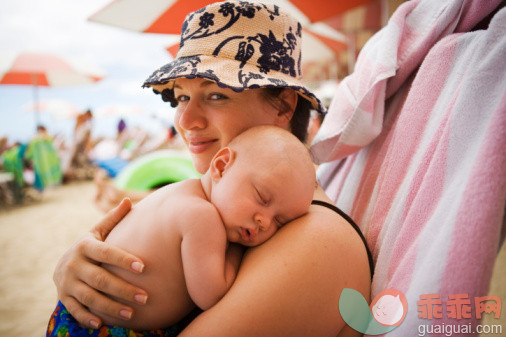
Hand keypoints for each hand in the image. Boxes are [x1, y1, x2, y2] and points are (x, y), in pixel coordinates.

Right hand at [53, 198, 147, 327]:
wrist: (63, 264)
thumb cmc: (91, 247)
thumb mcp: (98, 232)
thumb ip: (113, 219)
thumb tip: (129, 201)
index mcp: (85, 246)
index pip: (107, 253)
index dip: (124, 260)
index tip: (143, 267)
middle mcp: (74, 265)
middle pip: (100, 279)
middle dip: (123, 289)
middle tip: (145, 297)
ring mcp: (67, 283)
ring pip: (90, 297)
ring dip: (111, 307)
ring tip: (132, 314)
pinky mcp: (64, 299)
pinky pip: (75, 311)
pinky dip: (87, 318)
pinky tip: (103, 324)